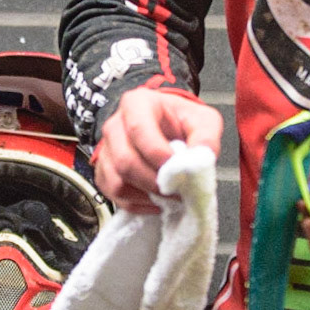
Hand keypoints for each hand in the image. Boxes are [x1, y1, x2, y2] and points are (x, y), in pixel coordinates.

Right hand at [94, 88, 223, 212]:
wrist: (167, 128)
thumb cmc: (181, 121)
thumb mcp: (203, 120)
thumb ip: (206, 137)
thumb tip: (203, 157)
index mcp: (137, 104)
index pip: (138, 129)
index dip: (157, 153)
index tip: (177, 169)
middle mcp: (115, 126)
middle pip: (125, 161)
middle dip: (153, 182)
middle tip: (177, 191)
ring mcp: (106, 150)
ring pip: (116, 181)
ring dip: (145, 196)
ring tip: (167, 197)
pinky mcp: (104, 171)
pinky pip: (113, 194)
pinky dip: (136, 205)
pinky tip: (155, 202)